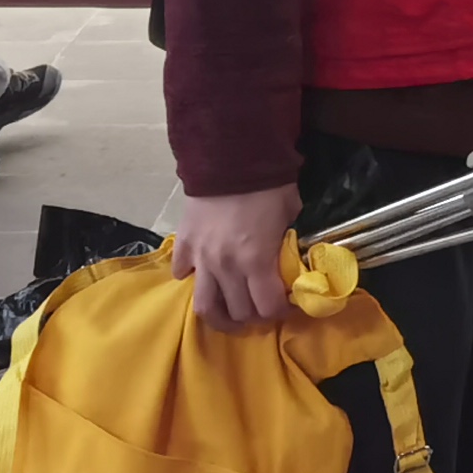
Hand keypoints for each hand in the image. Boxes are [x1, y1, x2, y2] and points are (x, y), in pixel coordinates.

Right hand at [171, 186, 301, 331]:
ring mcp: (200, 258)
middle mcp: (226, 267)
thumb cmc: (268, 185)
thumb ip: (285, 243)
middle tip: (262, 309)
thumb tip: (285, 257)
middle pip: (239, 312)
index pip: (267, 307)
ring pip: (205, 306)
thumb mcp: (289, 215)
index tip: (287, 307)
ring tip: (230, 313)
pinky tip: (203, 276)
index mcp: (255, 262)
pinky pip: (182, 272)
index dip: (280, 312)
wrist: (230, 157)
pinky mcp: (183, 244)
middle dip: (254, 316)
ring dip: (220, 316)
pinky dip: (193, 279)